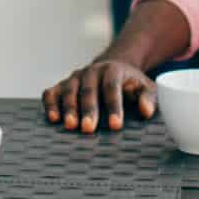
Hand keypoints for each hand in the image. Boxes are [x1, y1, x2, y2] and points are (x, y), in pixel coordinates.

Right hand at [42, 56, 156, 132]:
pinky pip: (52, 92)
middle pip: (88, 89)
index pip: (112, 87)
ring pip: (69, 89)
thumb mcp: (146, 87)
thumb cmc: (131, 85)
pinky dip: (50, 103)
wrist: (113, 70)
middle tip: (88, 128)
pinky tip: (53, 118)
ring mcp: (75, 77)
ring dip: (68, 107)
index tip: (116, 125)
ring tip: (70, 125)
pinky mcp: (62, 85)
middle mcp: (92, 71)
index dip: (113, 106)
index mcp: (113, 70)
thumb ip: (148, 97)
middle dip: (88, 109)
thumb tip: (146, 111)